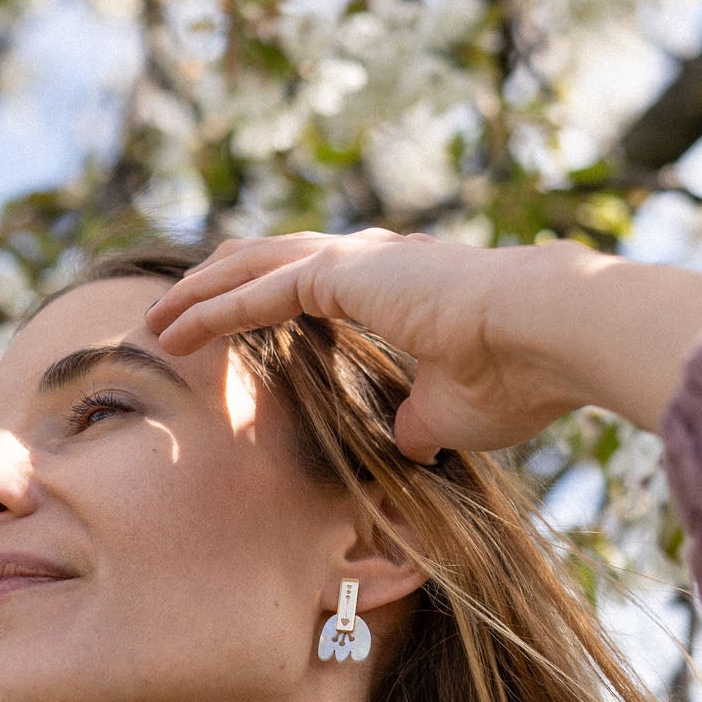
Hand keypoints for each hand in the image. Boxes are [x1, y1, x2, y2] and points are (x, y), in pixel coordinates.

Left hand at [144, 230, 597, 463]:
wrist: (545, 339)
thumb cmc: (515, 379)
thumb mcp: (451, 414)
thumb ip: (419, 420)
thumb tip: (407, 441)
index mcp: (396, 286)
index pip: (312, 283)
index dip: (263, 300)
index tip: (225, 327)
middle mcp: (370, 261)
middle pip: (268, 262)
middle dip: (216, 286)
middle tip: (170, 314)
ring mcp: (354, 260)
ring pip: (250, 267)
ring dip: (198, 293)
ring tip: (155, 319)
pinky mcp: (341, 273)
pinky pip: (255, 292)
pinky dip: (210, 310)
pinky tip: (172, 330)